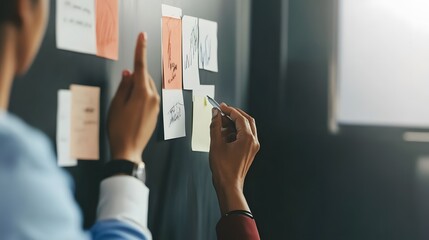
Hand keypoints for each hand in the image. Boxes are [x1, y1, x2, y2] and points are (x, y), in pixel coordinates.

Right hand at [108, 33, 159, 163]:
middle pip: (144, 78)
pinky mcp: (156, 113)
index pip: (141, 66)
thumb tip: (129, 73)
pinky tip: (131, 110)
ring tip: (125, 107)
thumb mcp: (116, 104)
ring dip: (137, 89)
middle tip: (121, 94)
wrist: (128, 150)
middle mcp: (153, 98)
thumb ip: (124, 86)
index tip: (143, 36)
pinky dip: (140, 97)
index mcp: (142, 93)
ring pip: (147, 88)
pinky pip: (149, 98)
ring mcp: (156, 106)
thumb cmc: (119, 128)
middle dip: (133, 79)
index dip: (140, 49)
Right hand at [209, 104, 259, 214]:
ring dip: (234, 124)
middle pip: (246, 120)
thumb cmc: (224, 169)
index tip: (220, 106)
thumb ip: (215, 126)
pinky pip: (245, 136)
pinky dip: (235, 132)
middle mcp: (253, 141)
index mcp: (247, 138)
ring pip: (246, 128)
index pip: (240, 117)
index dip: (229, 110)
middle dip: (234, 115)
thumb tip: (215, 114)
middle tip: (222, 111)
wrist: (229, 185)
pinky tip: (224, 135)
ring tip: (220, 124)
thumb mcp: (216, 144)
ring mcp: (253, 147)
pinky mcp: (249, 151)